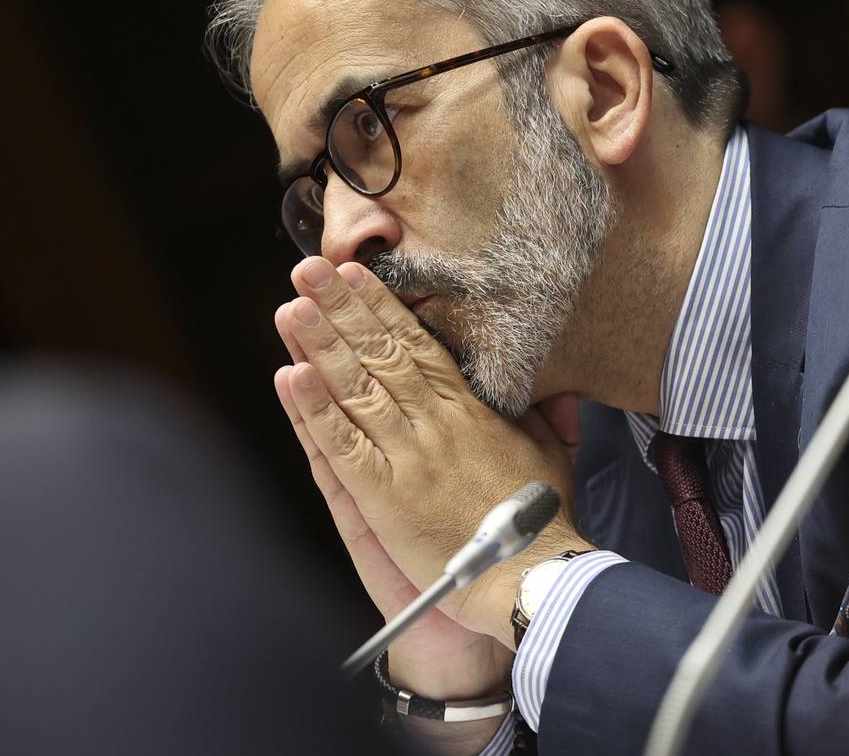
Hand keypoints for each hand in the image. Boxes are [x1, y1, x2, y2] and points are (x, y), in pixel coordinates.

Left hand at [274, 256, 591, 648]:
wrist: (531, 580)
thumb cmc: (543, 523)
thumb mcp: (553, 454)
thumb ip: (544, 413)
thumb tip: (556, 382)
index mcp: (469, 412)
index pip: (417, 347)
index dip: (381, 308)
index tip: (354, 274)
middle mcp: (435, 425)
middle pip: (379, 355)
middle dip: (340, 309)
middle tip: (307, 269)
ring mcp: (407, 458)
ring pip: (356, 390)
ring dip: (320, 346)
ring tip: (292, 308)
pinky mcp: (385, 497)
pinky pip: (343, 445)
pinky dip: (315, 411)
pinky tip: (292, 377)